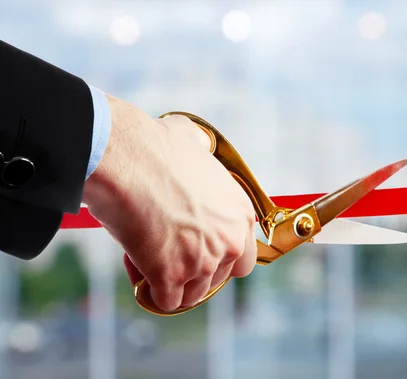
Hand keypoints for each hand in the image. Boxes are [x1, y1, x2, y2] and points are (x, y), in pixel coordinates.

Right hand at [82, 94, 257, 310]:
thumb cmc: (153, 147)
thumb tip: (193, 140)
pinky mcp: (172, 278)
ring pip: (191, 294)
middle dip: (195, 272)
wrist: (124, 159)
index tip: (197, 251)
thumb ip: (201, 150)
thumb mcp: (193, 142)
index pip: (244, 258)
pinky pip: (165, 301)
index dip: (219, 257)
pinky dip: (150, 292)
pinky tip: (136, 267)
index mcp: (240, 213)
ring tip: (145, 253)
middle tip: (168, 253)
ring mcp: (203, 262)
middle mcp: (230, 241)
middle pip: (217, 279)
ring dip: (170, 282)